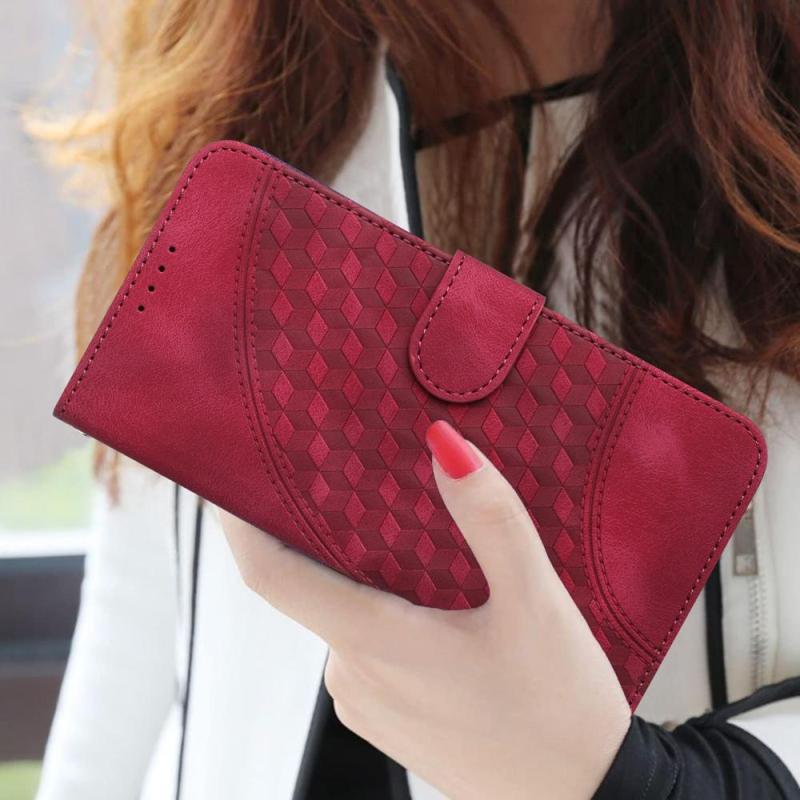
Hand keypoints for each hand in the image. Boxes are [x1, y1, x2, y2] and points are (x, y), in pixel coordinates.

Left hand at [221, 420, 629, 799]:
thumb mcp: (537, 602)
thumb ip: (490, 519)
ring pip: (341, 612)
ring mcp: (365, 701)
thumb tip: (445, 448)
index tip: (232, 473)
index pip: (270, 575)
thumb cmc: (560, 712)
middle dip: (323, 531)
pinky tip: (433, 598)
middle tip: (356, 475)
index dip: (239, 521)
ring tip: (411, 534)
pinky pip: (363, 644)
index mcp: (374, 642)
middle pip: (310, 584)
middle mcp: (352, 674)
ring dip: (362, 572)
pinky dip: (381, 608)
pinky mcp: (384, 716)